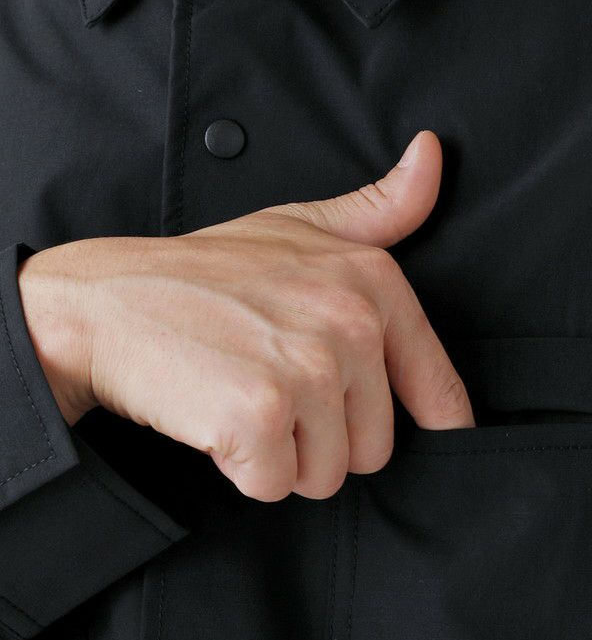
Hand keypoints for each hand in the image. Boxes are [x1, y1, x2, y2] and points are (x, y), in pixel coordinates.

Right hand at [15, 129, 473, 501]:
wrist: (105, 303)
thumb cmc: (207, 274)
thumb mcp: (298, 226)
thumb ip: (380, 207)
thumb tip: (433, 153)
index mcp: (375, 282)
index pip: (439, 393)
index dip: (420, 424)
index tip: (390, 427)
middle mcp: (352, 323)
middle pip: (374, 448)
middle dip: (321, 439)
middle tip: (269, 388)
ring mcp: (307, 369)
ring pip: (327, 476)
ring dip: (282, 459)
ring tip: (241, 399)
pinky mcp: (260, 415)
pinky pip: (275, 486)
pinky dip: (242, 471)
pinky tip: (216, 419)